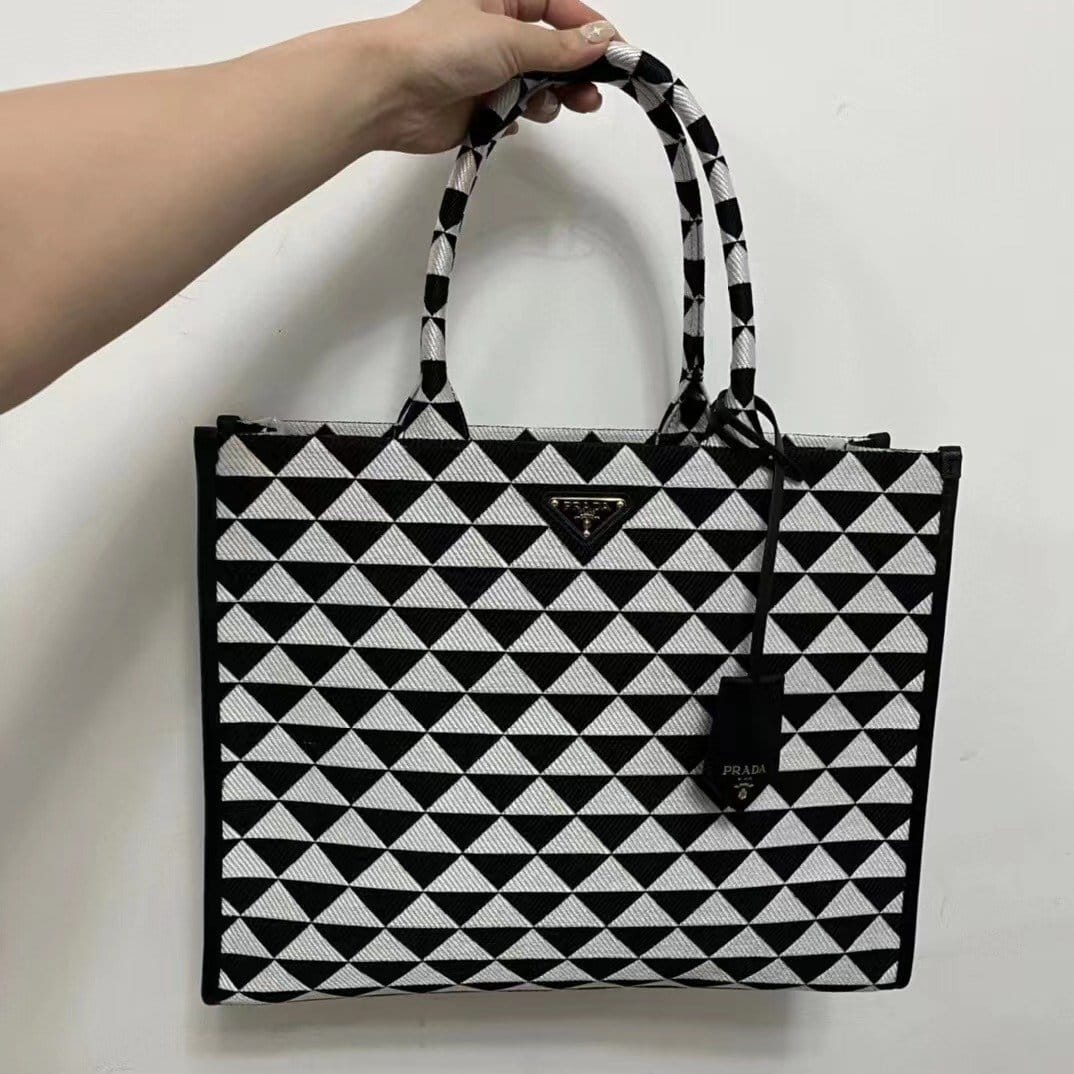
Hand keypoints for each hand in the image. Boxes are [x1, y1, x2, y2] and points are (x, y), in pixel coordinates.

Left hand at [372, 0, 617, 153]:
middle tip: (592, 95)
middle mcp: (496, 31)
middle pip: (553, 51)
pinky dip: (519, 118)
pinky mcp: (479, 108)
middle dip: (575, 72)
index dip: (588, 29)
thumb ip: (559, 46)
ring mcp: (488, 71)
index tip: (617, 53)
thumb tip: (602, 40)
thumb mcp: (509, 38)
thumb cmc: (440, 48)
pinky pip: (515, 114)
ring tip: (551, 107)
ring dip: (550, 98)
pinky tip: (510, 120)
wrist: (388, 93)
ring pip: (538, 86)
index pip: (558, 7)